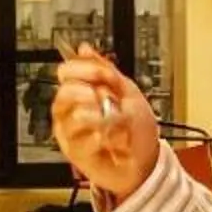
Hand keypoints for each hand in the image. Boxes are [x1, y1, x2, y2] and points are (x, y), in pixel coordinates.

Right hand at [51, 48, 159, 200]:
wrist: (146, 162)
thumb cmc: (137, 130)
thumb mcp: (128, 91)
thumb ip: (105, 70)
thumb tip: (84, 49)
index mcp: (81, 92)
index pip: (67, 71)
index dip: (85, 69)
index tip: (103, 74)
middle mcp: (71, 111)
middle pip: (65, 92)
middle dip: (92, 94)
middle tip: (108, 102)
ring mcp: (71, 132)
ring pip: (74, 115)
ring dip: (102, 118)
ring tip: (116, 124)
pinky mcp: (75, 152)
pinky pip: (83, 138)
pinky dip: (104, 138)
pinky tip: (113, 141)